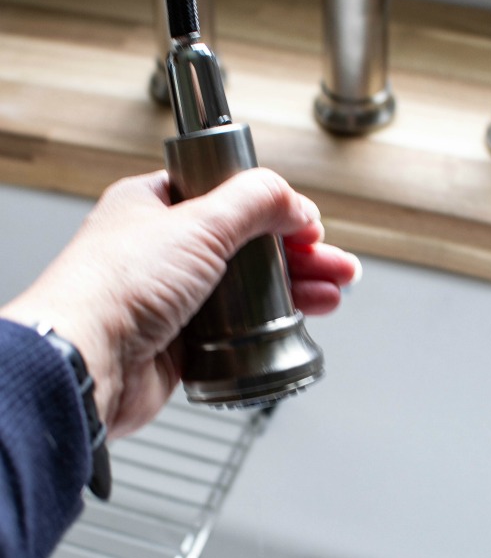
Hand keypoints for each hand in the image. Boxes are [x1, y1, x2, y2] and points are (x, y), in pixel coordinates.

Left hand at [0, 169, 359, 437]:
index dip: (271, 206)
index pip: (226, 194)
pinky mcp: (183, 341)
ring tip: (334, 289)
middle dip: (299, 252)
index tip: (306, 221)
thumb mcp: (198, 224)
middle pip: (248, 244)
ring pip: (249, 287)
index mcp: (155, 207)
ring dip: (296, 287)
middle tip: (335, 262)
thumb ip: (253, 202)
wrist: (88, 363)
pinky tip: (301, 320)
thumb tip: (291, 200)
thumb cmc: (115, 288)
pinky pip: (238, 327)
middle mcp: (163, 250)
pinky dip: (272, 323)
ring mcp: (173, 297)